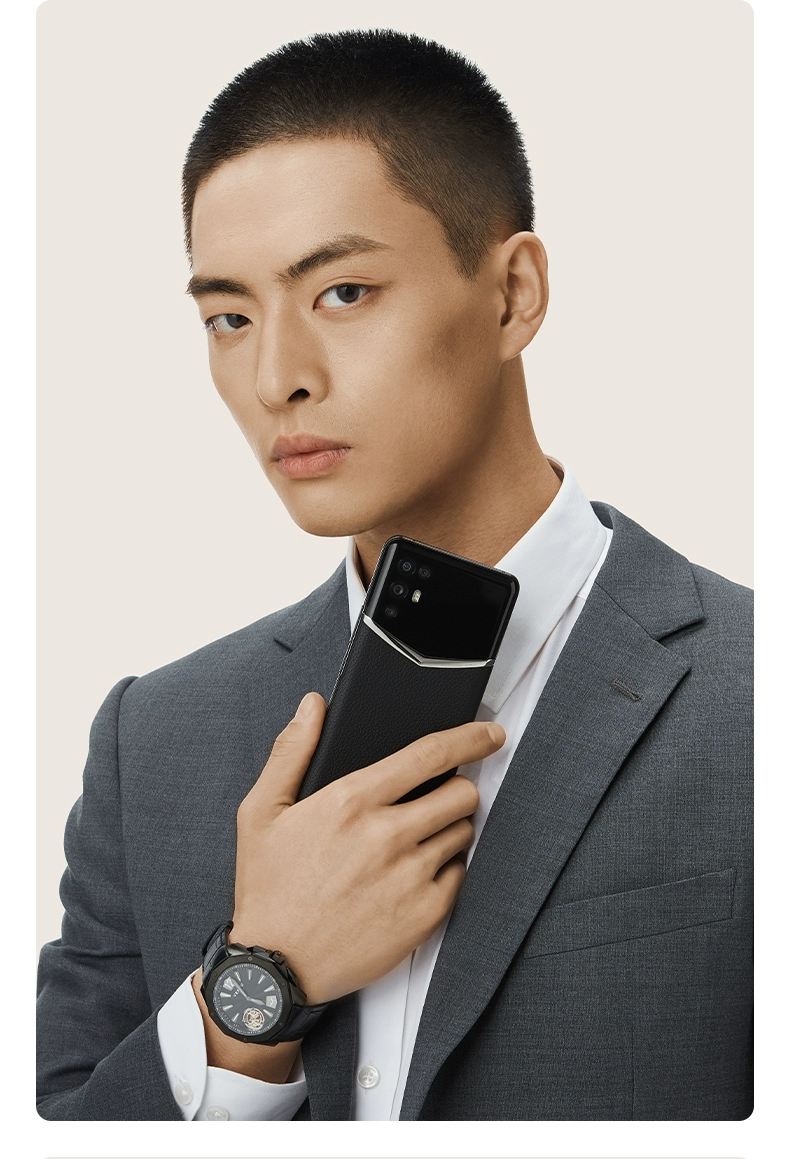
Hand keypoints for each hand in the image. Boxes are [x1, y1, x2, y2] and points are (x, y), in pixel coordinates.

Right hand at [231, 692, 504, 1005]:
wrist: (274, 967)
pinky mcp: (424, 914)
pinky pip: (460, 874)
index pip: (430, 754)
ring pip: (464, 831)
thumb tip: (313, 706)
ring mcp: (410, 876)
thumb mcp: (262, 811)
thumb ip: (292, 751)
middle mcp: (387, 835)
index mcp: (351, 801)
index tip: (490, 733)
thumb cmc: (268, 888)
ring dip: (450, 828)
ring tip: (416, 840)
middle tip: (438, 797)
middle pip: (462, 792)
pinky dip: (446, 868)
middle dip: (458, 787)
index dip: (470, 737)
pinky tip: (414, 874)